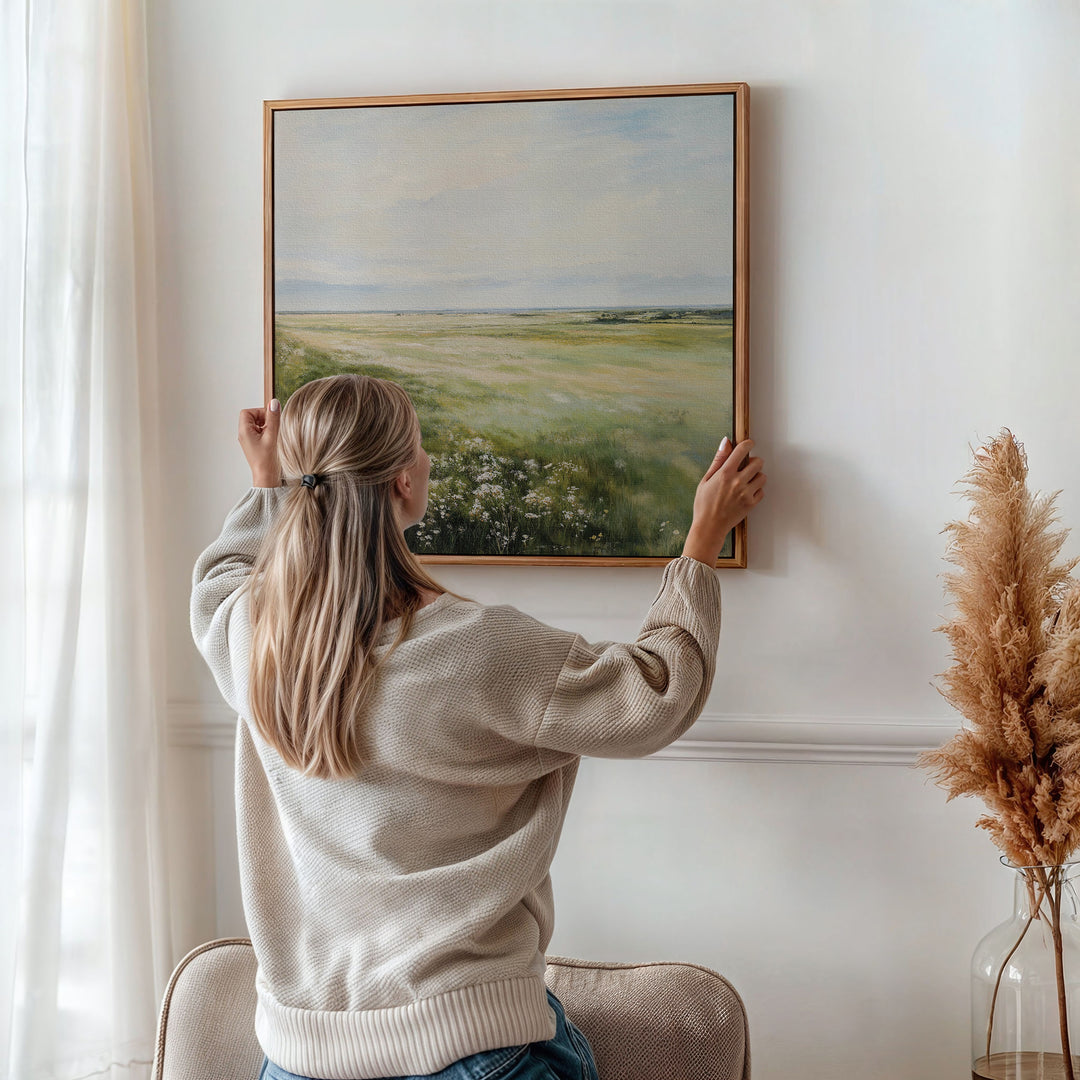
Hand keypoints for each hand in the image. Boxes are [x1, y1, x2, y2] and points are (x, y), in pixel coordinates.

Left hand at [239, 399, 280, 486]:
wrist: (267, 477)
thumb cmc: (267, 461)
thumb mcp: (272, 436)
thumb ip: (273, 418)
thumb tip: (274, 403)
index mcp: (244, 431)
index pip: (247, 412)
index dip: (259, 412)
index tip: (270, 419)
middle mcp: (244, 435)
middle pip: (252, 417)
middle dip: (264, 419)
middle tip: (272, 428)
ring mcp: (249, 440)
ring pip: (256, 425)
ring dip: (266, 426)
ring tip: (273, 436)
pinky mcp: (254, 445)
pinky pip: (259, 433)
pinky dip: (267, 433)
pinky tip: (272, 441)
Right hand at [682, 437, 765, 564]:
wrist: (709, 527)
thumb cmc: (704, 504)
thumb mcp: (706, 479)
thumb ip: (718, 460)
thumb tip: (726, 441)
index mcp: (725, 473)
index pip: (742, 450)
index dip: (748, 444)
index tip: (749, 444)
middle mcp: (737, 482)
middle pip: (758, 462)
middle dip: (754, 461)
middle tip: (747, 466)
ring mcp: (746, 493)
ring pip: (762, 476)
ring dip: (757, 476)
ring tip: (747, 481)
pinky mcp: (751, 504)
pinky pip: (762, 491)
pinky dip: (757, 490)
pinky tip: (747, 492)